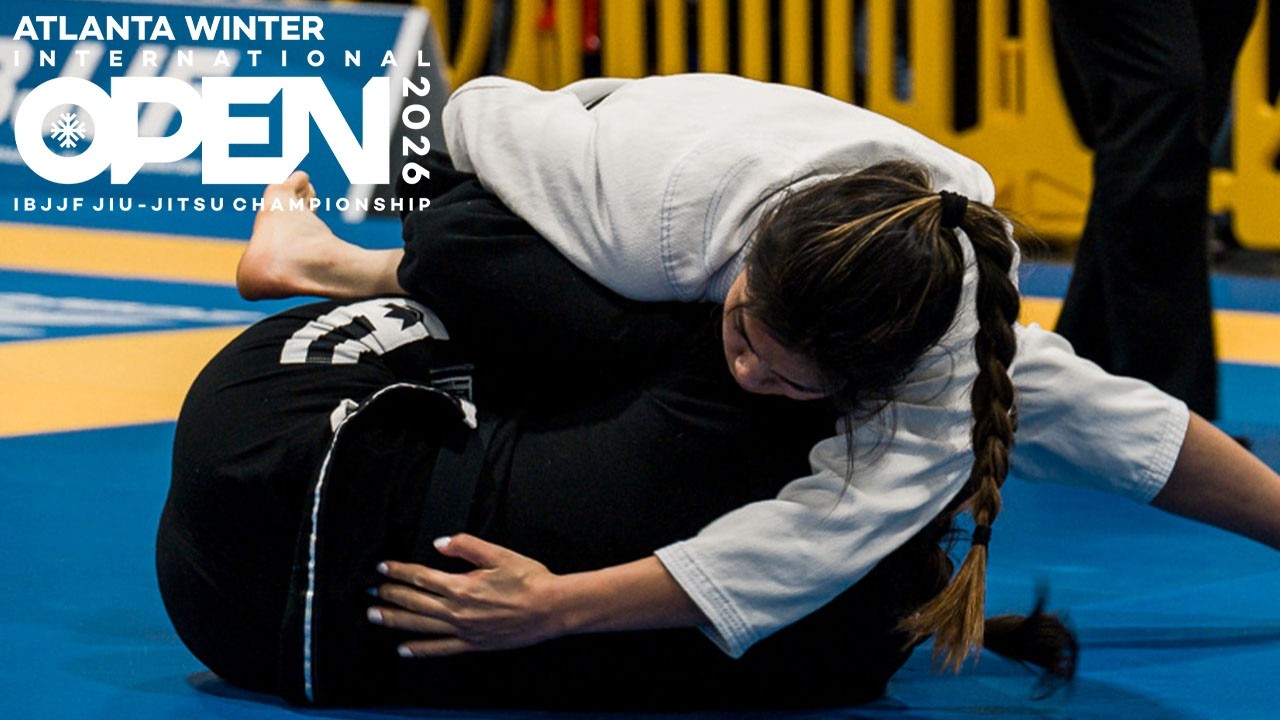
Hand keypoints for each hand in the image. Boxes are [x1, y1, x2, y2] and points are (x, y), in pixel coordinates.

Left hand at [368, 534, 567, 657]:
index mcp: (462, 586)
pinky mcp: (474, 644)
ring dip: (395, 620)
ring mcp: (464, 630)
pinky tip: (404, 650)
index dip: (399, 571)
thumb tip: (440, 543)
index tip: (382, 568)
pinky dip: (420, 650)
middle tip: (369, 592)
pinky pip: (441, 649)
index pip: (421, 577)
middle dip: (389, 595)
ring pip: (421, 626)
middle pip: (415, 602)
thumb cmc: (530, 580)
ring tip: (374, 616)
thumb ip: (467, 546)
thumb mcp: (499, 554)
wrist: (551, 609)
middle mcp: (458, 610)